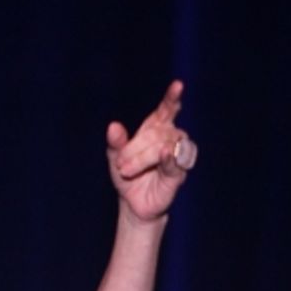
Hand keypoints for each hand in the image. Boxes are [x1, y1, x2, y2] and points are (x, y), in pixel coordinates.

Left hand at [106, 79, 195, 221]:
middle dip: (135, 147)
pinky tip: (163, 154)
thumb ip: (116, 143)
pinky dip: (169, 157)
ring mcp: (176, 156)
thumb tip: (113, 126)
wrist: (132, 204)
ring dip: (143, 157)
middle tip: (120, 165)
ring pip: (165, 144)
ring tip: (127, 171)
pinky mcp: (178, 174)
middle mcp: (171, 140)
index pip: (167, 110)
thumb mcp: (116, 158)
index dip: (172, 98)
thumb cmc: (127, 178)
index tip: (178, 86)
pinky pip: (176, 162)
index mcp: (156, 130)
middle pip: (158, 132)